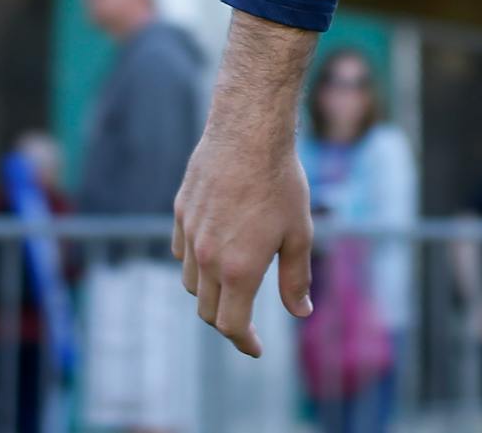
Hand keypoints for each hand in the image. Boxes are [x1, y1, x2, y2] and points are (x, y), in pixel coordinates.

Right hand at [173, 128, 312, 356]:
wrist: (249, 132)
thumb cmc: (281, 182)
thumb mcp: (299, 233)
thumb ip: (295, 278)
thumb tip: (301, 312)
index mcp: (238, 269)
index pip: (232, 325)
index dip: (244, 342)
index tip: (256, 348)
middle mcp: (207, 258)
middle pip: (208, 310)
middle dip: (227, 322)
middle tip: (246, 322)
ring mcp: (189, 235)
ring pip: (192, 282)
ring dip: (210, 293)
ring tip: (232, 285)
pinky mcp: (180, 213)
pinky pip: (182, 252)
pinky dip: (195, 262)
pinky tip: (213, 252)